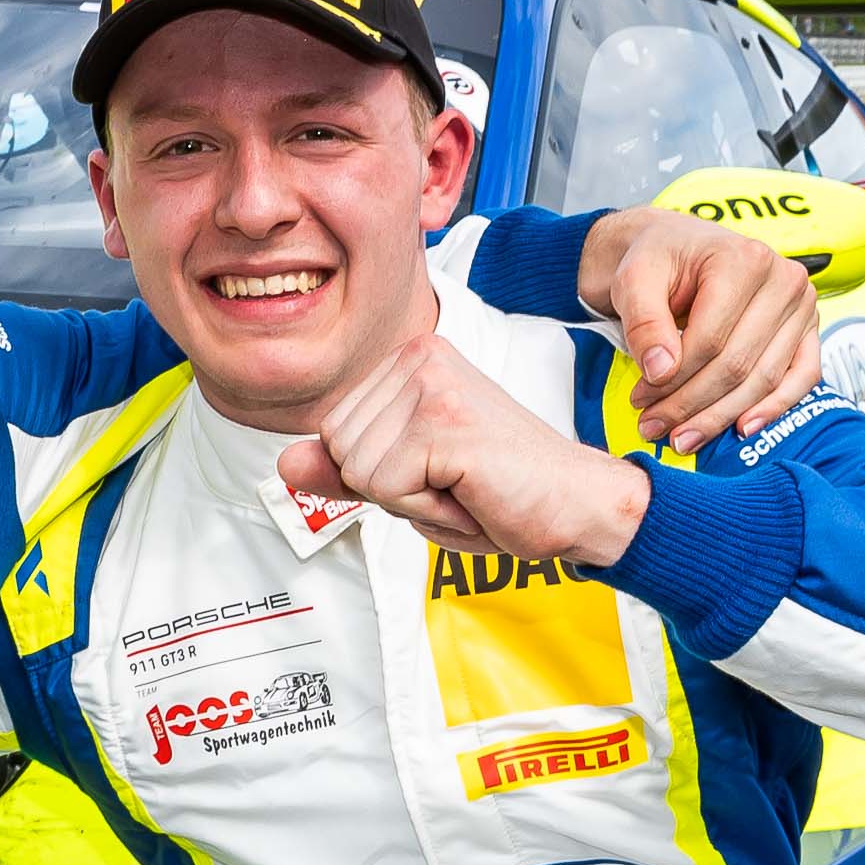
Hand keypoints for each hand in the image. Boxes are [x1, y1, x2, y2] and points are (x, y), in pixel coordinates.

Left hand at [278, 331, 648, 565]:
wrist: (579, 505)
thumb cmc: (500, 492)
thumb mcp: (408, 482)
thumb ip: (346, 471)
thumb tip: (285, 462)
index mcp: (410, 359)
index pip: (334, 432)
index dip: (379, 474)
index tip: (439, 469)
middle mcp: (419, 355)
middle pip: (338, 448)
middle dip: (388, 488)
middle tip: (454, 480)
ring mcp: (432, 384)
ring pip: (357, 470)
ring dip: (408, 499)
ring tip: (463, 484)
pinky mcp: (443, 421)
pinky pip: (384, 488)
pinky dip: (425, 509)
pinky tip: (470, 490)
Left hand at [577, 209, 822, 454]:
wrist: (675, 248)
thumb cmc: (659, 260)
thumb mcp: (634, 279)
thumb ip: (644, 323)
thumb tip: (661, 371)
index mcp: (744, 259)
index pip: (710, 340)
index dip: (673, 380)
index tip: (639, 399)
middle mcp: (783, 280)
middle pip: (737, 364)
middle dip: (691, 405)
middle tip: (654, 426)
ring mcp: (802, 306)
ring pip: (764, 379)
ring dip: (720, 416)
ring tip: (682, 436)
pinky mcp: (807, 329)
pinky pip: (802, 376)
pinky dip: (775, 407)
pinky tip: (743, 428)